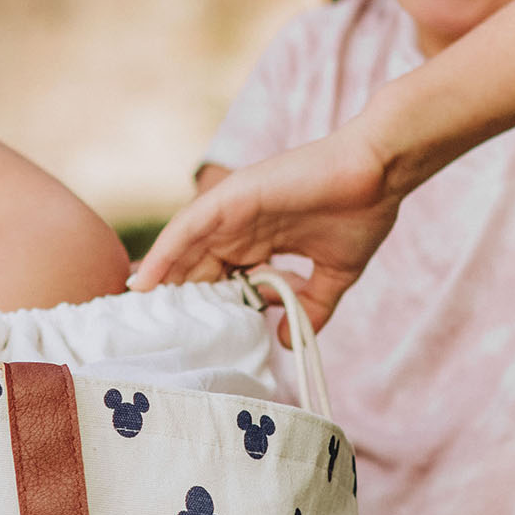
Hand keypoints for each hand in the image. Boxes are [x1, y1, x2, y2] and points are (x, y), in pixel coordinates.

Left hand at [128, 124, 400, 327]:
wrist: (380, 173)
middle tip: (144, 336)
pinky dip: (164, 253)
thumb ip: (310, 306)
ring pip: (183, 250)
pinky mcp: (233, 197)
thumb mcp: (332, 275)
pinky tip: (144, 279)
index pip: (218, 279)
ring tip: (134, 313)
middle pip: (194, 268)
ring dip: (158, 280)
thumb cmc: (361, 214)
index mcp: (259, 242)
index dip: (200, 309)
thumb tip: (289, 341)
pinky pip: (188, 227)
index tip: (181, 342)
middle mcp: (240, 227)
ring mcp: (234, 211)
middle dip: (171, 300)